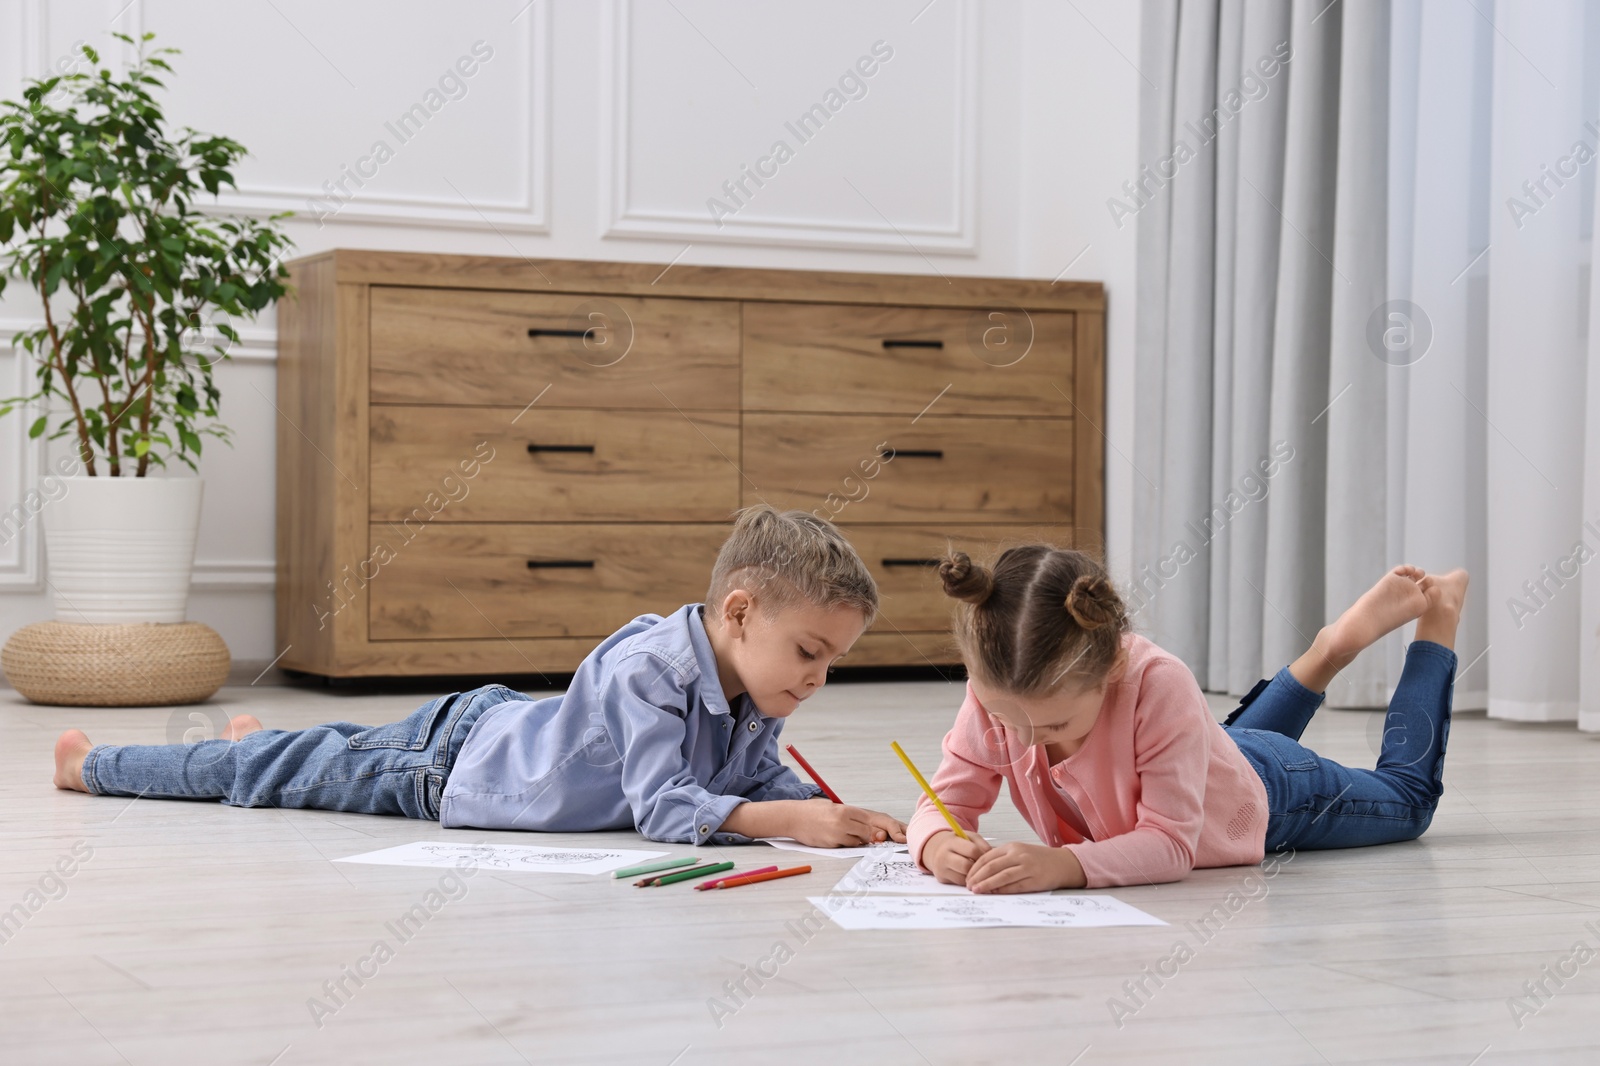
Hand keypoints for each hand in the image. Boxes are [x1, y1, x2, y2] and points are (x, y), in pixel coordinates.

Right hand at [788, 800, 906, 846]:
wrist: (792, 817)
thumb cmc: (816, 813)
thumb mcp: (837, 811)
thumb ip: (856, 821)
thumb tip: (877, 834)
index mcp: (848, 809)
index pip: (878, 818)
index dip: (894, 827)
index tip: (904, 834)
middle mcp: (845, 820)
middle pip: (874, 830)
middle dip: (887, 836)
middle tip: (898, 841)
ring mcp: (838, 832)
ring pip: (862, 841)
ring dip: (863, 840)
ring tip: (848, 832)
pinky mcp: (831, 843)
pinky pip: (848, 846)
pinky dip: (849, 844)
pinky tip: (837, 837)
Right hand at [921, 830, 992, 884]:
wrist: (937, 849)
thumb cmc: (957, 843)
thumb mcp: (969, 837)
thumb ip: (982, 844)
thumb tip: (992, 856)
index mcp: (951, 841)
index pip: (972, 850)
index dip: (983, 855)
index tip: (988, 857)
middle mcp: (943, 855)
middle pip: (966, 866)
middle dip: (978, 868)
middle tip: (983, 867)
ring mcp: (941, 868)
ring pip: (963, 877)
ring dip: (974, 876)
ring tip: (978, 871)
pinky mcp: (942, 878)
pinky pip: (960, 883)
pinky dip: (968, 881)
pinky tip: (971, 875)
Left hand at [966, 842, 1085, 893]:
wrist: (1064, 863)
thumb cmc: (1039, 859)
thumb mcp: (1020, 852)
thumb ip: (1003, 859)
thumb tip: (982, 871)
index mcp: (1012, 847)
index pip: (987, 856)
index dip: (975, 868)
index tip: (967, 877)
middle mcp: (1019, 855)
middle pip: (992, 866)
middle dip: (977, 877)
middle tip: (968, 886)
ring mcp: (1027, 867)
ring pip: (1002, 876)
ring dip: (987, 884)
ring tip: (976, 890)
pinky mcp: (1035, 880)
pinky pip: (1015, 886)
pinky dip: (1002, 890)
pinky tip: (994, 894)